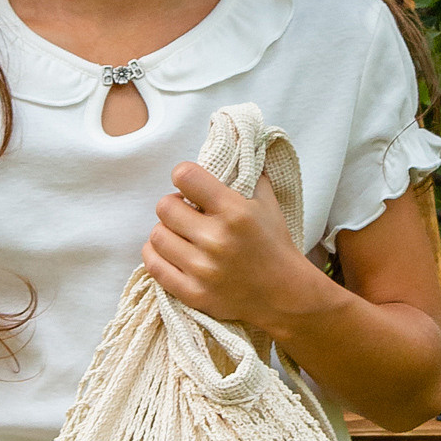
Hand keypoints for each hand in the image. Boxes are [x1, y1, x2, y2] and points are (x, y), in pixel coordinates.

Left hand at [142, 164, 323, 337]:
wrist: (286, 295)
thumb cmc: (275, 245)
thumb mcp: (268, 203)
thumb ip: (249, 173)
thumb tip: (235, 145)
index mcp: (234, 211)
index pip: (185, 176)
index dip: (183, 176)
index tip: (188, 184)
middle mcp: (216, 239)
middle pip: (165, 207)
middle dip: (173, 206)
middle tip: (185, 213)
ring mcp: (203, 269)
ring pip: (156, 236)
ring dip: (165, 231)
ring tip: (180, 234)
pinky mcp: (193, 293)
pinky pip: (154, 267)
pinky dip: (156, 256)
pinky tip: (169, 252)